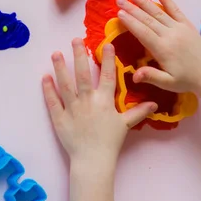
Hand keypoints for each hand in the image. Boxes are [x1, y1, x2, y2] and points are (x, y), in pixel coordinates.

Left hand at [42, 38, 157, 167]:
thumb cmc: (110, 142)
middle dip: (79, 55)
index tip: (106, 44)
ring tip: (56, 53)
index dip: (107, 59)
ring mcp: (72, 108)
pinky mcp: (59, 117)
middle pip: (82, 74)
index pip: (106, 75)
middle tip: (75, 39)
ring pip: (65, 84)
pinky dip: (48, 89)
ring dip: (60, 67)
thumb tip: (155, 104)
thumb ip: (138, 112)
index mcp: (104, 100)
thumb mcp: (126, 125)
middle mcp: (87, 100)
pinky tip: (45, 76)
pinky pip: (52, 101)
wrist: (93, 160)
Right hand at [116, 0, 200, 93]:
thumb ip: (151, 76)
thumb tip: (133, 76)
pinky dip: (167, 0)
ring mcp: (179, 28)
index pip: (142, 32)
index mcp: (162, 49)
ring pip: (159, 13)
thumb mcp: (168, 83)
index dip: (130, 22)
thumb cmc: (186, 80)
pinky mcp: (187, 25)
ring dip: (145, 2)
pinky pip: (176, 10)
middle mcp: (170, 35)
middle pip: (148, 19)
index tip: (119, 13)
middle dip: (132, 9)